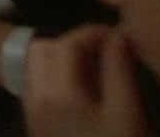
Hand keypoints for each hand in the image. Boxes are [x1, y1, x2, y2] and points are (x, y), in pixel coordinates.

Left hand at [23, 26, 147, 136]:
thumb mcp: (128, 111)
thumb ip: (120, 69)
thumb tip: (117, 35)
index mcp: (56, 91)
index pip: (66, 43)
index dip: (93, 32)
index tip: (121, 37)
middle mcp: (35, 97)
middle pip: (44, 50)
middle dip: (73, 44)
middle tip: (106, 53)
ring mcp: (31, 113)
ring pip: (39, 67)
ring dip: (64, 59)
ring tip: (99, 71)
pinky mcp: (35, 125)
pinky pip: (39, 86)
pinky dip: (59, 77)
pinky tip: (87, 91)